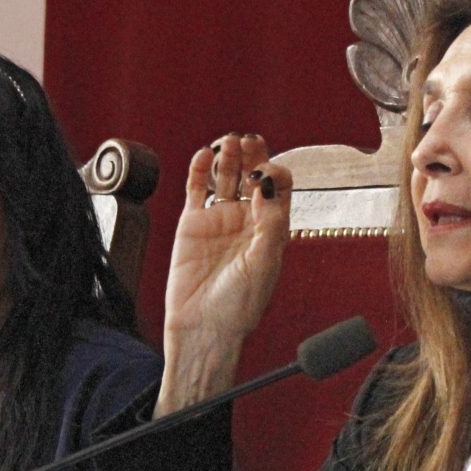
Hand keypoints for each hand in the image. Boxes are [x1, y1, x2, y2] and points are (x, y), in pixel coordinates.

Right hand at [156, 134, 292, 412]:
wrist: (203, 328)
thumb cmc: (239, 305)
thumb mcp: (264, 262)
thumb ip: (269, 222)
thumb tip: (267, 184)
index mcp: (271, 229)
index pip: (279, 188)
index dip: (275, 174)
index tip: (265, 175)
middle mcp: (246, 220)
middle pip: (253, 176)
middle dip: (254, 156)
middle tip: (251, 142)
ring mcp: (219, 219)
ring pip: (225, 177)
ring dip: (229, 158)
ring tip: (229, 142)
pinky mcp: (191, 223)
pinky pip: (196, 189)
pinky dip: (198, 170)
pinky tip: (204, 155)